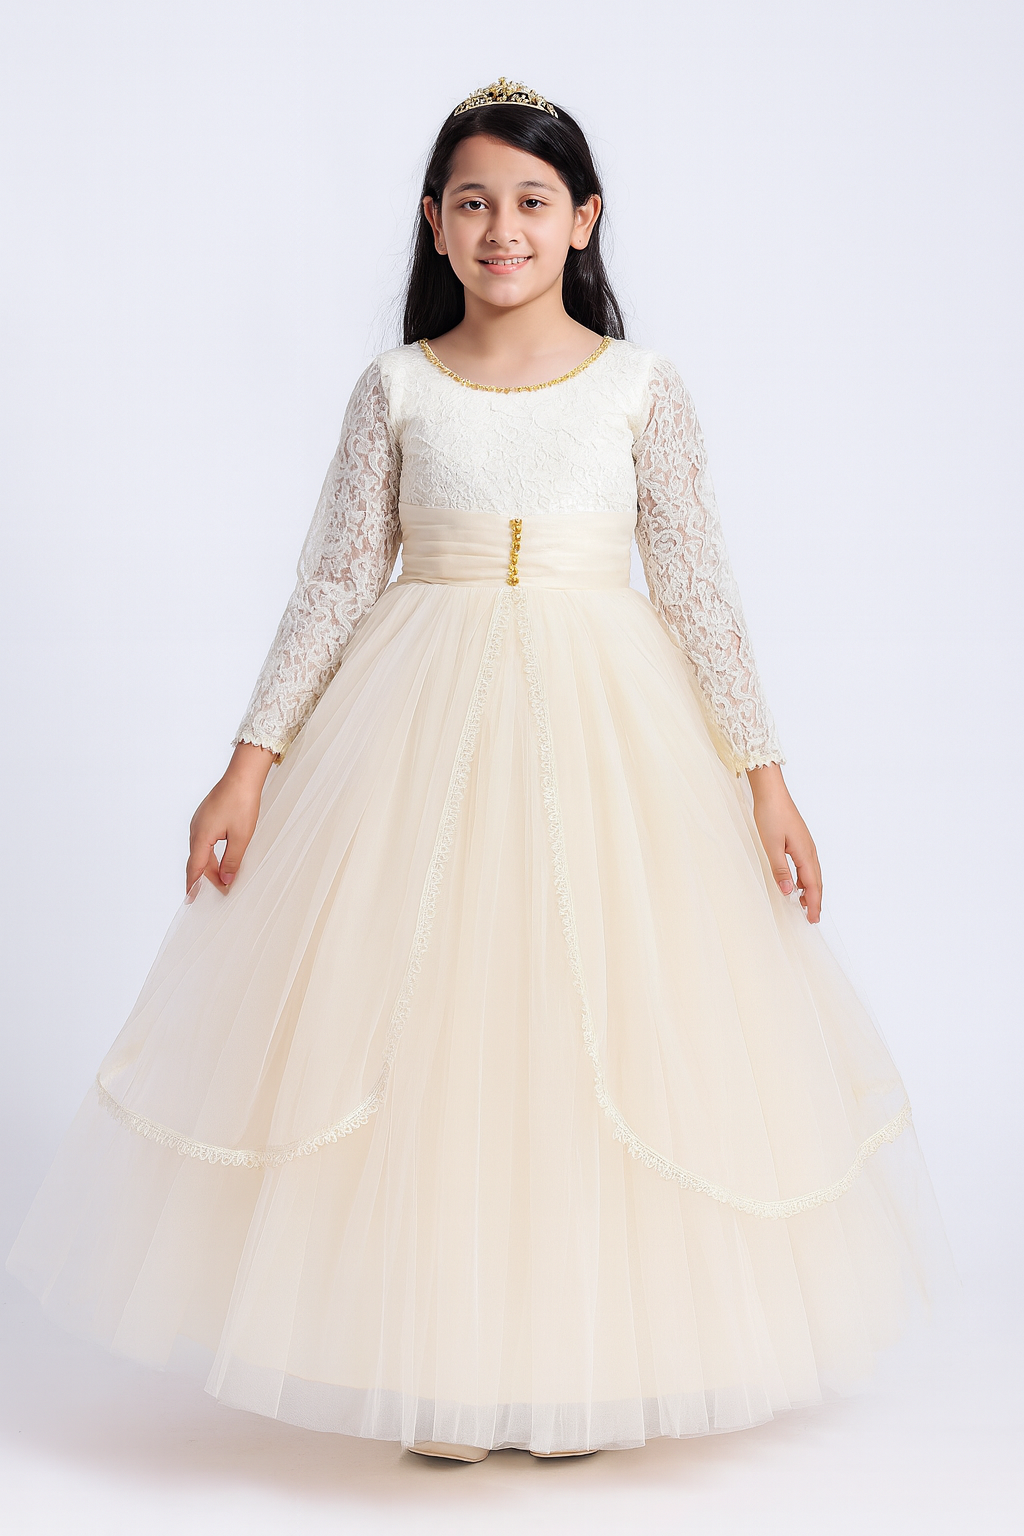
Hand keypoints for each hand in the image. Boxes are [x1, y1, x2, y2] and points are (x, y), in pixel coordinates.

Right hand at [186, 743, 275, 897]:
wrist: (242, 776)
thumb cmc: (241, 803)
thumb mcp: (241, 837)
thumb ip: (232, 861)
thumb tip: (225, 881)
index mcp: (200, 837)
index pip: (194, 868)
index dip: (193, 886)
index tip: (191, 901)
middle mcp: (195, 830)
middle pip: (198, 861)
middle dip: (207, 878)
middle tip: (220, 892)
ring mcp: (200, 822)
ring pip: (202, 851)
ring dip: (211, 866)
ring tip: (223, 878)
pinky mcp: (206, 817)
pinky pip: (204, 841)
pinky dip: (211, 854)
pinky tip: (221, 857)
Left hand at [746, 763, 821, 922]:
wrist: (771, 793)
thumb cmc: (771, 815)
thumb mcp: (771, 845)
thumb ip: (780, 869)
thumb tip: (788, 891)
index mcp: (804, 854)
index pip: (813, 886)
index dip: (813, 904)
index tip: (812, 919)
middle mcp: (809, 851)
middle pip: (816, 882)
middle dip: (815, 900)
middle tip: (812, 918)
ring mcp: (806, 845)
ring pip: (812, 874)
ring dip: (810, 890)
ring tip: (803, 904)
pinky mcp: (800, 841)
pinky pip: (806, 865)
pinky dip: (805, 878)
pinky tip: (796, 882)